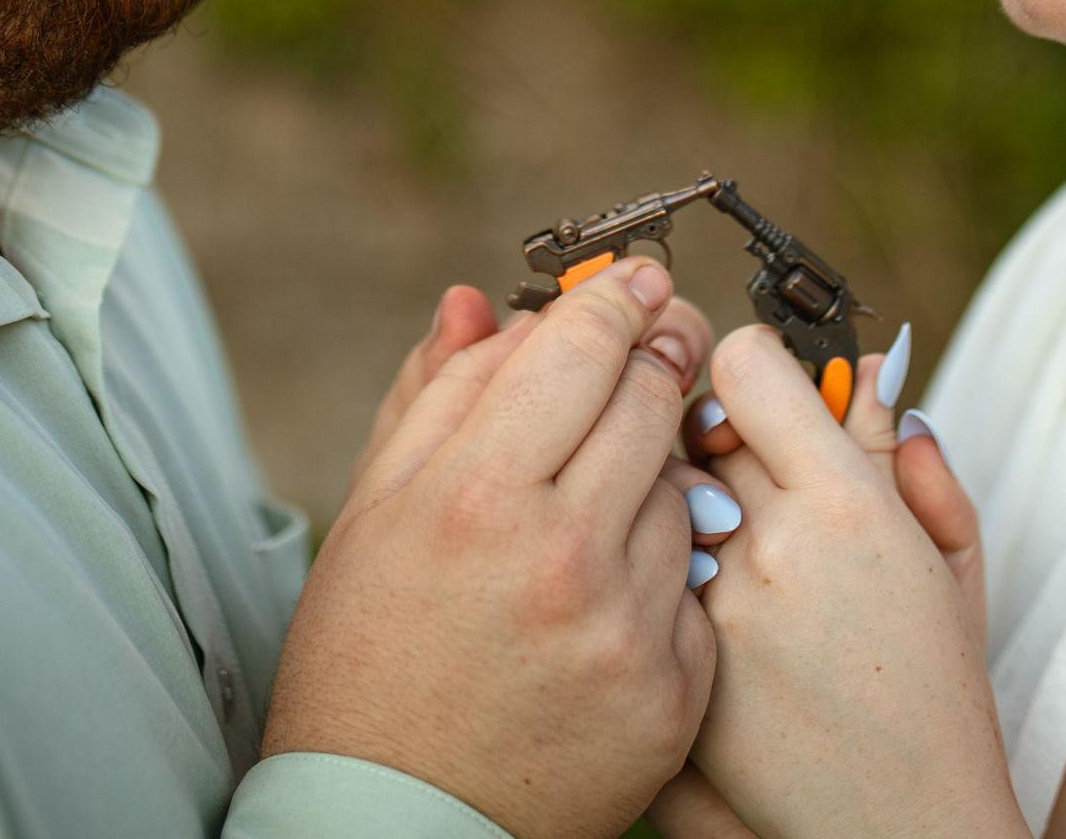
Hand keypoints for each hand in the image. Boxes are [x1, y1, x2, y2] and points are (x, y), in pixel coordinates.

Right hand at [264, 260, 719, 838]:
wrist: (396, 825)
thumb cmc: (369, 661)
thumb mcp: (374, 513)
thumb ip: (435, 395)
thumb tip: (482, 302)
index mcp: (475, 496)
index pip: (580, 347)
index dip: (616, 299)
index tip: (635, 281)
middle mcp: (561, 556)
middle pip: (650, 398)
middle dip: (652, 358)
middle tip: (649, 345)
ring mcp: (625, 630)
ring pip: (681, 484)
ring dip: (652, 467)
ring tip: (597, 497)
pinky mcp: (671, 695)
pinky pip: (696, 581)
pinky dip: (665, 567)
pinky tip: (612, 583)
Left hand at [689, 340, 984, 649]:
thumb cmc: (935, 693)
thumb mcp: (948, 561)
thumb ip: (904, 455)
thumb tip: (868, 371)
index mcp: (845, 506)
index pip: (745, 367)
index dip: (760, 361)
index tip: (781, 381)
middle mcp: (768, 543)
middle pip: (706, 421)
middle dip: (740, 432)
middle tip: (784, 476)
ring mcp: (713, 601)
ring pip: (674, 489)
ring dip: (706, 497)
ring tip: (764, 550)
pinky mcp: (679, 653)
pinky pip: (660, 562)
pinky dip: (686, 566)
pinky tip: (740, 610)